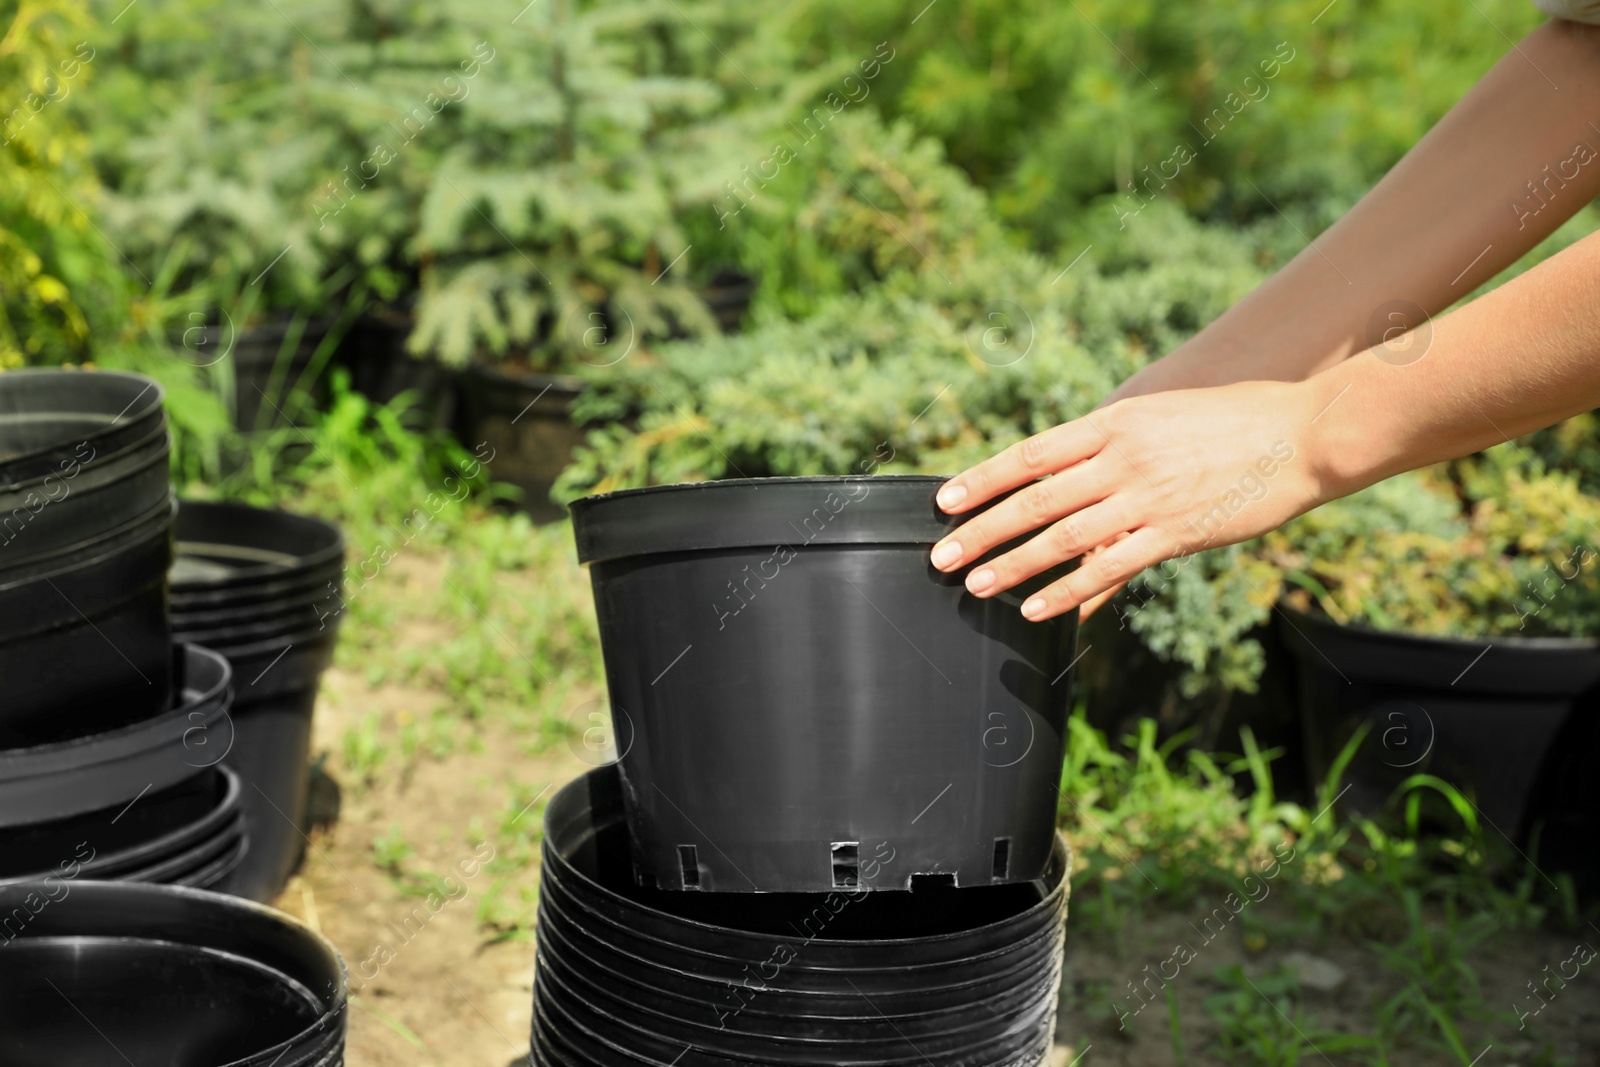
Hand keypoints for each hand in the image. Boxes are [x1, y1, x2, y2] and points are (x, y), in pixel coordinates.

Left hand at [929, 380, 1329, 621]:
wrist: (1302, 434)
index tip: (945, 500)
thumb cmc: (1231, 421)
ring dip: (1012, 563)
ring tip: (974, 585)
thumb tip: (1067, 472)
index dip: (982, 479)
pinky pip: (1108, 567)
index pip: (1031, 454)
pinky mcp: (1173, 534)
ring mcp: (1146, 497)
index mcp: (1113, 423)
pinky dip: (1067, 590)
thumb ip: (1110, 442)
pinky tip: (1035, 608)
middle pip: (1034, 498)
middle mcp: (1121, 459)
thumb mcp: (1159, 416)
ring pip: (1062, 536)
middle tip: (940, 556)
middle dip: (981, 529)